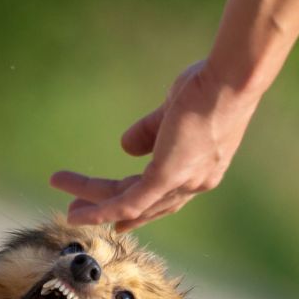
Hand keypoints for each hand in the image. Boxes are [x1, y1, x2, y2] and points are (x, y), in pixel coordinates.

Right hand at [50, 61, 261, 230]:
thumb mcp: (174, 110)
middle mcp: (194, 184)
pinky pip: (128, 201)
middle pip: (144, 205)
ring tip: (67, 208)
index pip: (165, 198)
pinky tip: (78, 213)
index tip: (119, 221)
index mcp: (200, 168)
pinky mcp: (168, 176)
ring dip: (95, 206)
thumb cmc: (211, 83)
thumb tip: (125, 146)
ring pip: (130, 203)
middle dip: (110, 210)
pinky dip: (101, 210)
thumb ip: (151, 130)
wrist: (231, 78)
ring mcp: (183, 182)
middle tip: (77, 213)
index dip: (141, 210)